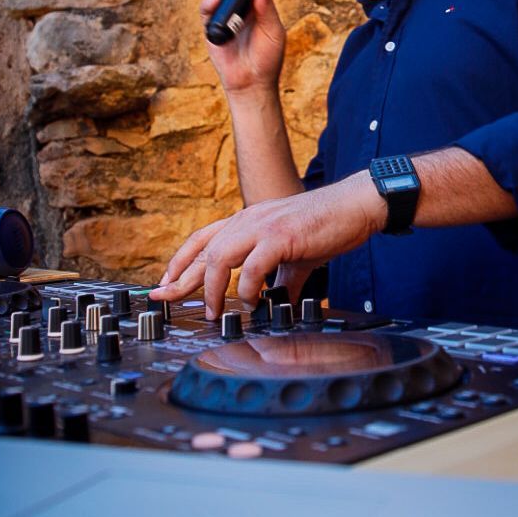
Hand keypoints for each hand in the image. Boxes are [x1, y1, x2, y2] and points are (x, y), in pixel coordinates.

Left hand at [151, 173, 386, 318]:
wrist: (355, 206)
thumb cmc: (328, 226)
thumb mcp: (295, 254)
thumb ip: (279, 277)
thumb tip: (276, 302)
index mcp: (249, 220)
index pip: (204, 238)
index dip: (180, 260)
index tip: (166, 282)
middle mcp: (249, 220)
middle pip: (204, 250)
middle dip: (180, 276)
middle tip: (162, 298)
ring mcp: (264, 226)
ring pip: (220, 256)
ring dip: (211, 287)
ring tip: (212, 311)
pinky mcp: (282, 237)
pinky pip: (253, 266)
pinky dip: (249, 288)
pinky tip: (253, 303)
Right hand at [201, 0, 286, 94]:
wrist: (253, 82)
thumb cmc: (267, 58)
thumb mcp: (274, 31)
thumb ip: (267, 9)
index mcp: (254, 2)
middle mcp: (237, 4)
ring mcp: (222, 14)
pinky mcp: (210, 27)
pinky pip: (205, 9)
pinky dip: (209, 3)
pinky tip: (215, 2)